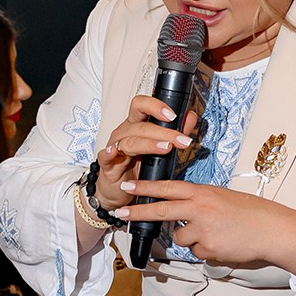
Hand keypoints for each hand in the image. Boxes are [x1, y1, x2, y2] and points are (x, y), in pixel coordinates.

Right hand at [95, 95, 195, 210]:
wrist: (119, 190)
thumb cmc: (138, 166)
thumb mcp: (159, 149)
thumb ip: (174, 132)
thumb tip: (190, 117)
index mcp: (136, 124)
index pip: (141, 105)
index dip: (155, 106)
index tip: (173, 115)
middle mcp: (124, 133)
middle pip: (141, 125)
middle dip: (164, 132)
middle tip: (182, 141)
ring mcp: (115, 148)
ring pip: (130, 141)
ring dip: (149, 144)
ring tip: (166, 148)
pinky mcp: (107, 165)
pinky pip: (104, 157)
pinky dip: (108, 153)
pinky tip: (113, 152)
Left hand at [117, 178, 295, 273]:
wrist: (271, 229)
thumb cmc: (251, 213)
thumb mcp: (222, 198)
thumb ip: (200, 202)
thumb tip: (184, 213)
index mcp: (203, 192)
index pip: (168, 187)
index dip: (146, 187)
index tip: (128, 186)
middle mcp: (199, 208)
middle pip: (161, 210)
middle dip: (138, 212)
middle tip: (121, 213)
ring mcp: (202, 228)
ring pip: (180, 238)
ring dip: (191, 240)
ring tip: (215, 234)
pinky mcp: (208, 247)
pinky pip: (197, 252)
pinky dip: (206, 251)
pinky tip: (223, 244)